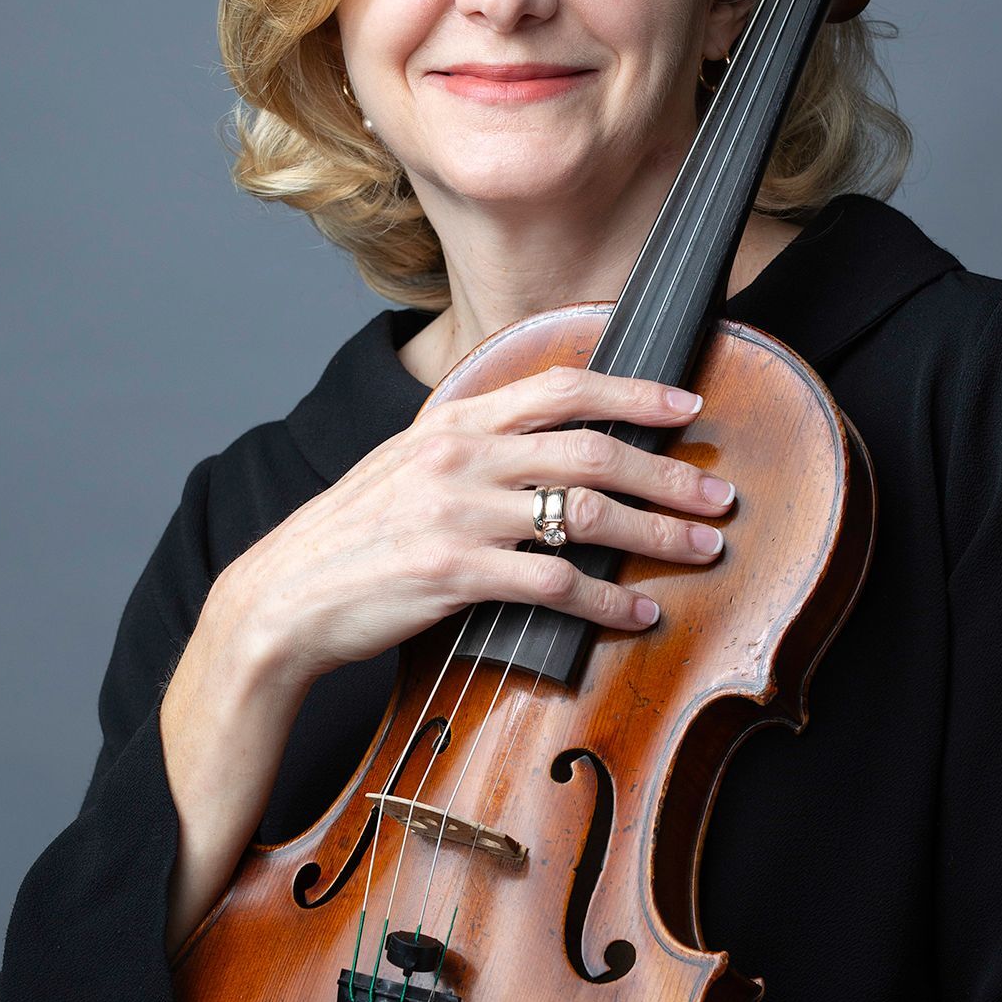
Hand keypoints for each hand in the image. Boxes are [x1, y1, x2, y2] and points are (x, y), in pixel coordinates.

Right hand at [227, 364, 733, 689]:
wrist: (282, 598)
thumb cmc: (352, 536)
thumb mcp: (407, 465)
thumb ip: (473, 447)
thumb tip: (548, 444)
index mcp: (453, 422)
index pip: (561, 388)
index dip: (635, 392)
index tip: (688, 404)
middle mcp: (460, 457)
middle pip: (592, 451)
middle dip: (669, 474)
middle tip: (719, 495)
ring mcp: (458, 514)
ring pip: (586, 515)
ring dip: (657, 535)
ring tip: (701, 551)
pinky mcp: (455, 574)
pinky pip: (555, 584)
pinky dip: (607, 601)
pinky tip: (637, 613)